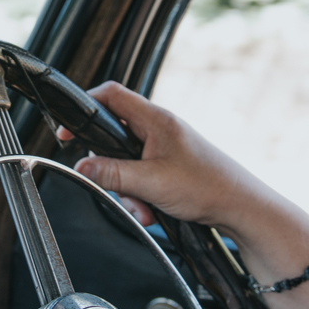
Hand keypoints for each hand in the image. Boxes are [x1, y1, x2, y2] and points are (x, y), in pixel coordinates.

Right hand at [59, 81, 281, 236]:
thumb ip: (112, 173)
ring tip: (143, 208)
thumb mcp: (150, 182)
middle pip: (114, 136)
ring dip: (128, 190)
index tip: (67, 131)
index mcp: (155, 120)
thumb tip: (82, 166)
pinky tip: (153, 212)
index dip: (85, 107)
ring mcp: (165, 148)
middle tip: (114, 187)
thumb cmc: (208, 186)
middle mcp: (159, 129)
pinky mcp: (170, 167)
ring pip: (127, 163)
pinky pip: (142, 177)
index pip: (110, 95)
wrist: (241, 207)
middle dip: (109, 168)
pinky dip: (142, 196)